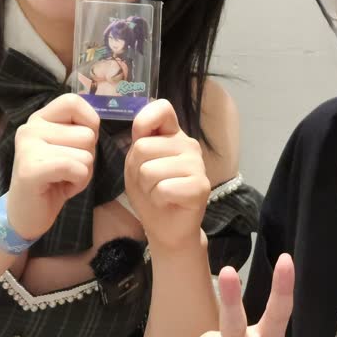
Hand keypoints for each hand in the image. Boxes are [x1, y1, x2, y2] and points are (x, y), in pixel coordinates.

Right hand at [6, 91, 98, 242]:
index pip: (73, 101)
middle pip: (87, 134)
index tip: (81, 143)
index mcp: (40, 118)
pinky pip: (75, 168)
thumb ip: (79, 130)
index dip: (89, 122)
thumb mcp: (69, 148)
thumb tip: (96, 122)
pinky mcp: (30, 169)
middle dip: (87, 156)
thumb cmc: (53, 180)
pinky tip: (62, 188)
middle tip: (67, 170)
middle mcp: (30, 127)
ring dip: (83, 172)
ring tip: (63, 179)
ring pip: (85, 154)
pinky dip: (78, 182)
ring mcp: (27, 147)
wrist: (27, 214)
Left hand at [124, 99, 210, 253]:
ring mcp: (197, 164)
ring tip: (159, 193)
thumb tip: (141, 131)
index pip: (162, 108)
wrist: (166, 228)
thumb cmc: (150, 193)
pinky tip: (168, 202)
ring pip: (150, 170)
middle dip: (137, 170)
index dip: (144, 120)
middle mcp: (188, 145)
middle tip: (149, 183)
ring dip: (147, 188)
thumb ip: (139, 144)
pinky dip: (158, 199)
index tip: (139, 138)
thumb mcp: (135, 165)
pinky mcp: (200, 186)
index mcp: (172, 135)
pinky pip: (163, 188)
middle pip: (143, 147)